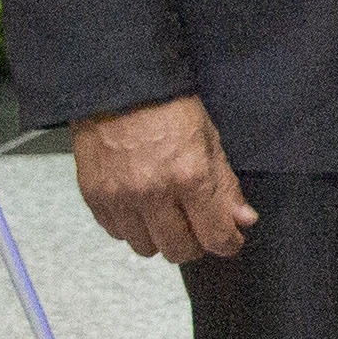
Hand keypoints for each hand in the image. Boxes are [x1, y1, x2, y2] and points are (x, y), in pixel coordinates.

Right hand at [70, 93, 254, 262]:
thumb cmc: (171, 108)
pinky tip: (140, 208)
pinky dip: (131, 228)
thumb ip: (225, 186)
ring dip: (160, 239)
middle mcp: (153, 194)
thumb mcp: (210, 139)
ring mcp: (119, 198)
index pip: (213, 237)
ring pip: (144, 247)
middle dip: (194, 244)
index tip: (230, 240)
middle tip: (198, 229)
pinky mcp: (94, 197)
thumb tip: (243, 221)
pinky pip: (116, 233)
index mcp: (190, 177)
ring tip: (166, 217)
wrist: (119, 88)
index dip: (227, 243)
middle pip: (177, 250)